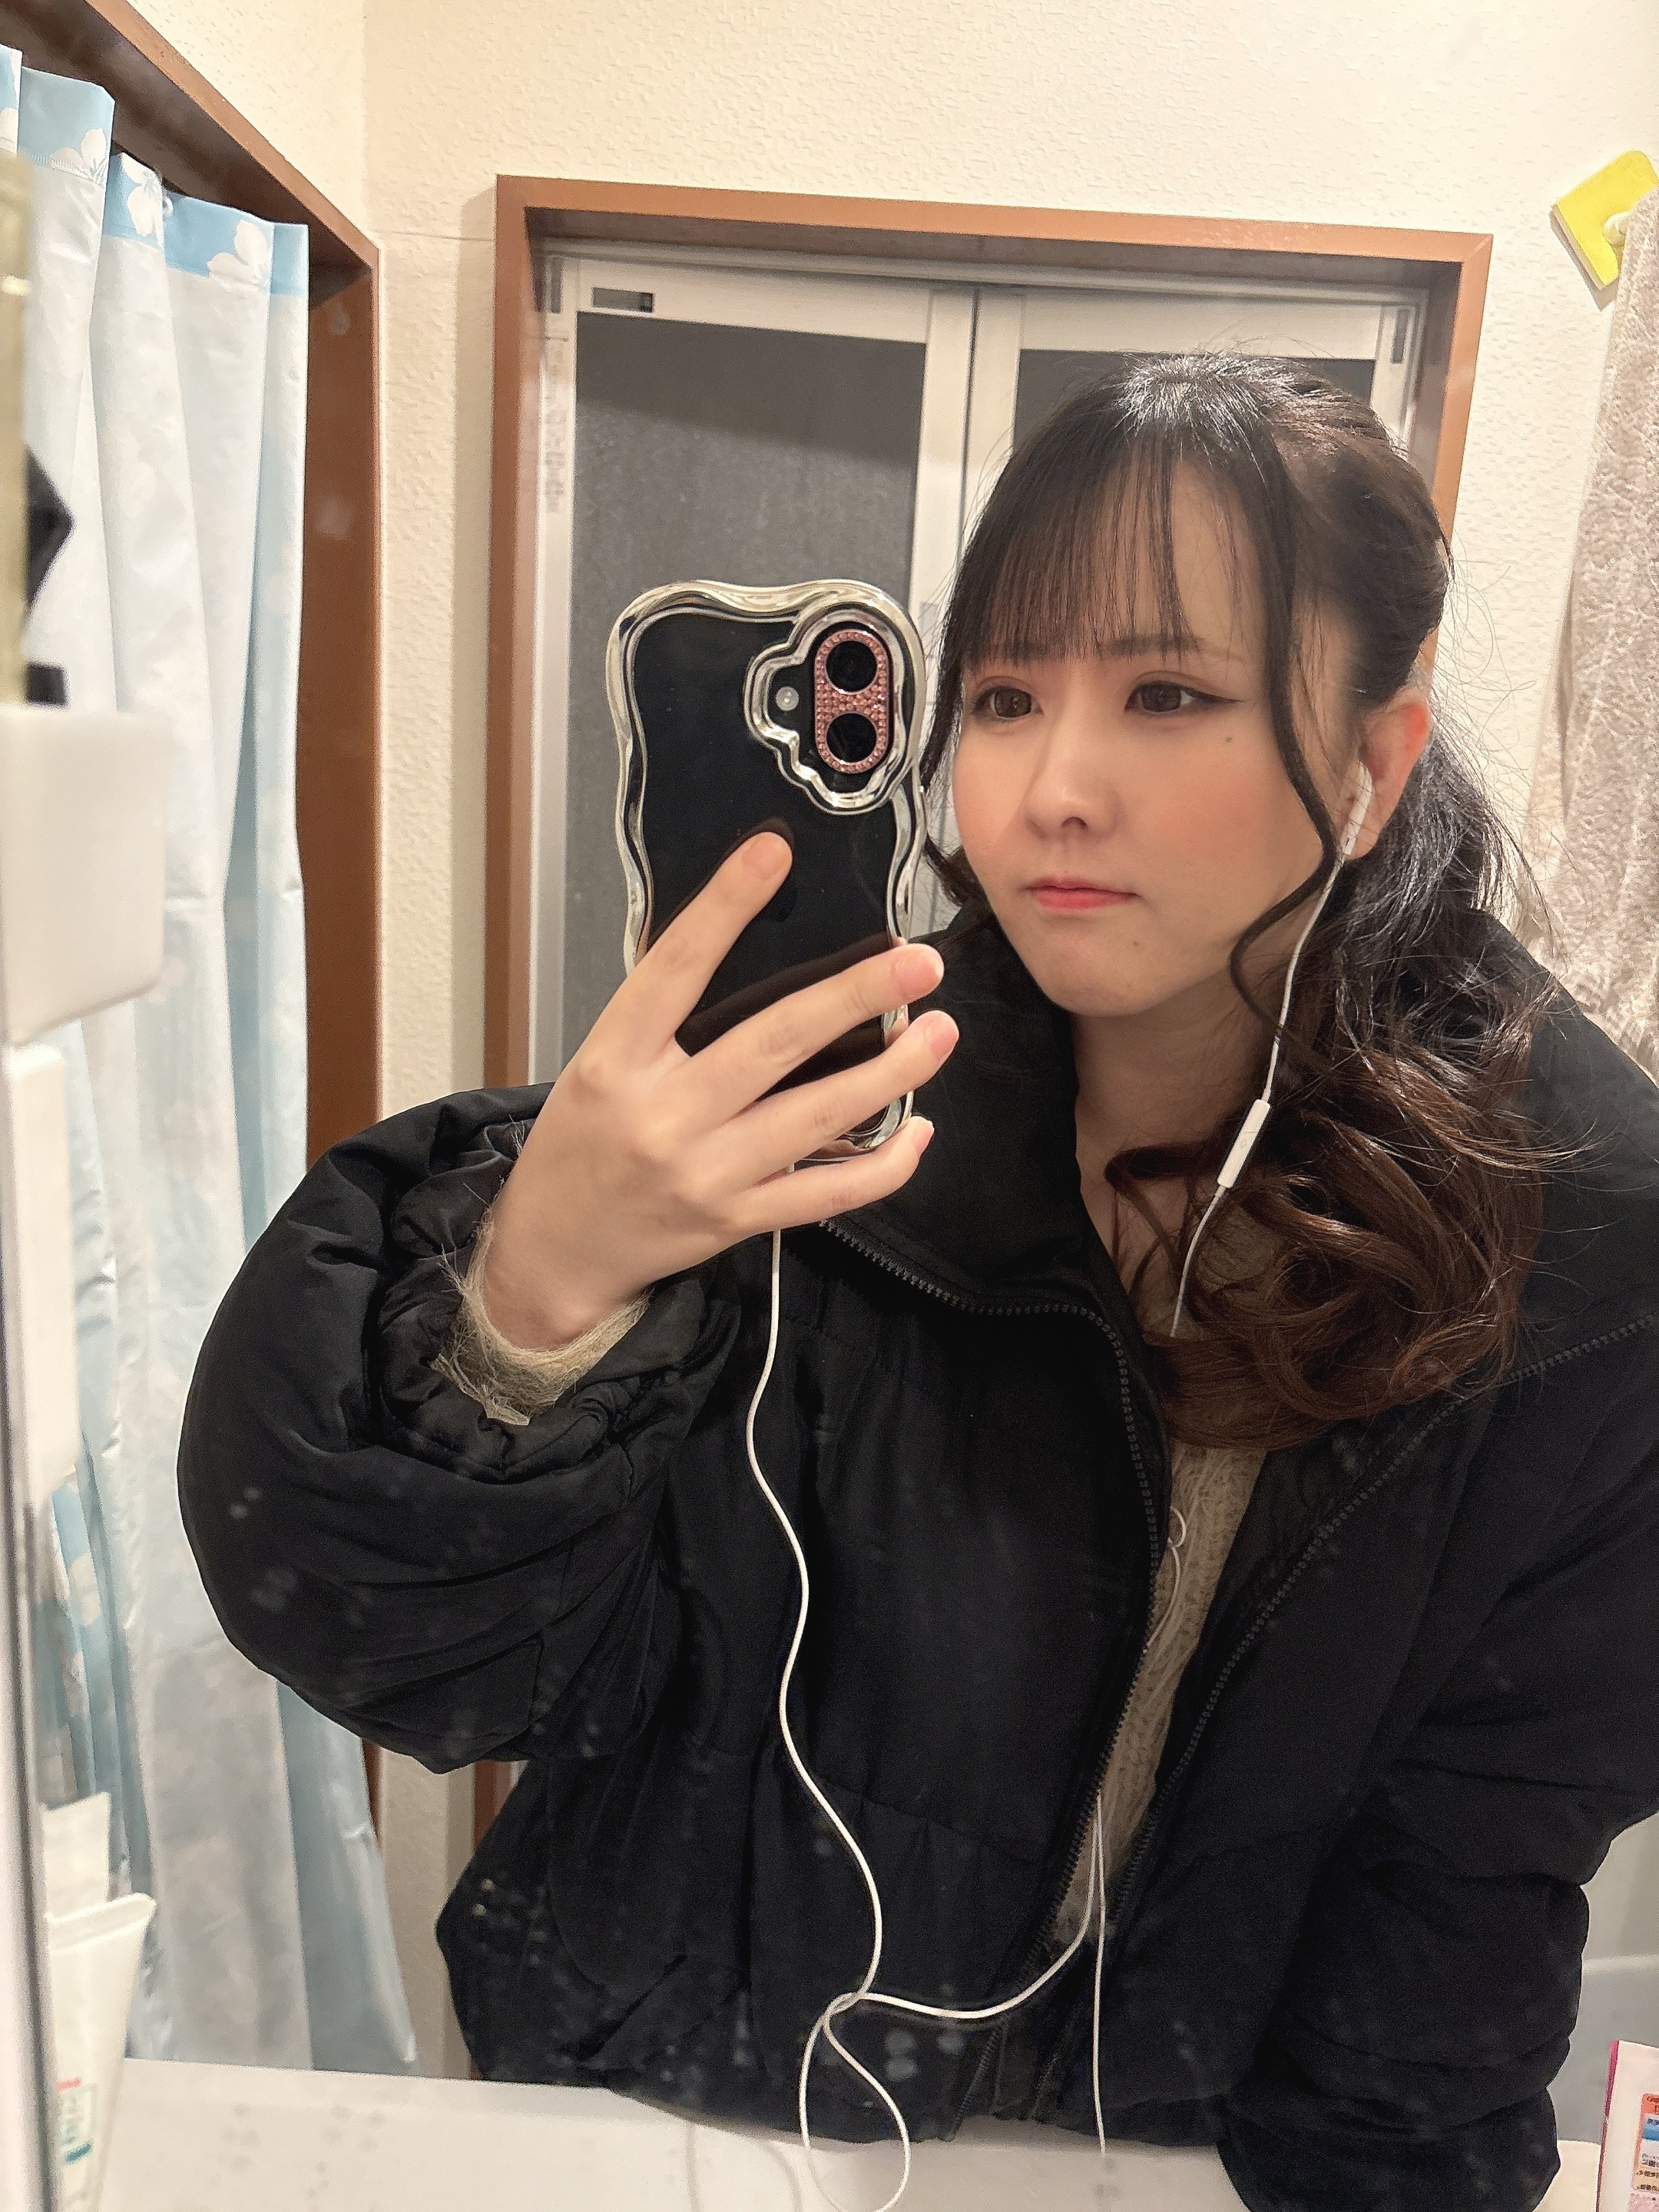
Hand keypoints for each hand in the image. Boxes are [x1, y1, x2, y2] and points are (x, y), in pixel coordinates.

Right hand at [480, 831, 956, 1349]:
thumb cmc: (583, 1143)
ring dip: (893, 1073)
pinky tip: (919, 1130)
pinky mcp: (737, 1221)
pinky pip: (829, 1193)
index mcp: (615, 1060)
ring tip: (940, 1032)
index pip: (675, 969)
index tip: (774, 852)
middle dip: (856, 996)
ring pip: (819, 1115)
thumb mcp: (598, 1064)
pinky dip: (885, 1164)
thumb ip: (665, 1019)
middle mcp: (661, 1115)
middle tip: (918, 961)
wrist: (554, 1251)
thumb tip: (757, 949)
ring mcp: (704, 1173)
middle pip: (774, 1041)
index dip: (724, 906)